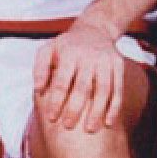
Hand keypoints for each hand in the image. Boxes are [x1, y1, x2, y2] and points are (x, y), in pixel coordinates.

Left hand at [36, 19, 132, 135]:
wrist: (95, 28)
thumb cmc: (67, 46)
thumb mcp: (48, 49)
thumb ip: (40, 68)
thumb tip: (37, 88)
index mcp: (69, 54)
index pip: (62, 81)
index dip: (56, 100)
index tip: (52, 118)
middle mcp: (89, 57)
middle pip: (83, 87)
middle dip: (75, 109)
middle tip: (68, 126)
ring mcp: (106, 61)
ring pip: (104, 89)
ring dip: (97, 111)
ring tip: (90, 129)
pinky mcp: (118, 65)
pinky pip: (118, 88)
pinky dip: (115, 106)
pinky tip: (109, 122)